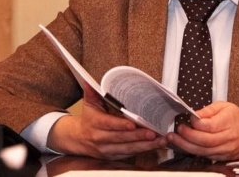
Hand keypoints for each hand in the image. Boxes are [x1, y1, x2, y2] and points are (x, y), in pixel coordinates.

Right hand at [47, 92, 166, 159]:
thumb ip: (92, 93)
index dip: (121, 125)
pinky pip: (131, 154)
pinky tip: (156, 145)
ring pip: (128, 149)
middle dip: (138, 136)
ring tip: (159, 140)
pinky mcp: (114, 157)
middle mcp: (100, 139)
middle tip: (152, 132)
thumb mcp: (89, 105)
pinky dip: (144, 150)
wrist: (79, 139)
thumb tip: (90, 81)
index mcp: (95, 124)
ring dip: (145, 146)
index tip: (133, 124)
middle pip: (121, 138)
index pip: (108, 124)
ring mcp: (107, 150)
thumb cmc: (89, 119)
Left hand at [166, 101, 238, 160]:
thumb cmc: (236, 118)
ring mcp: (224, 150)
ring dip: (186, 146)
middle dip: (187, 136)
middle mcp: (227, 139)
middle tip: (175, 131)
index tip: (187, 118)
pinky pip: (204, 156)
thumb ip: (208, 110)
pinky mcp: (221, 158)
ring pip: (203, 152)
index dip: (197, 123)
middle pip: (205, 141)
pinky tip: (183, 145)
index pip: (210, 126)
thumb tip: (194, 114)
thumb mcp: (224, 106)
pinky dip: (192, 151)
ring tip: (173, 139)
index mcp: (228, 123)